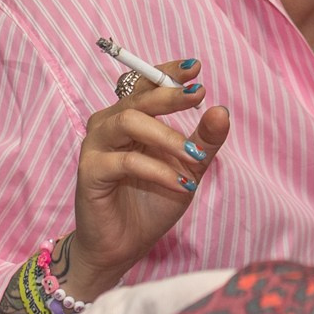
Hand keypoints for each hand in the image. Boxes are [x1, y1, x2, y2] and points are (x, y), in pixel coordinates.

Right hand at [68, 57, 229, 298]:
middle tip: (199, 95)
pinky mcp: (90, 172)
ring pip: (129, 122)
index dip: (168, 73)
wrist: (122, 244)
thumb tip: (222, 110)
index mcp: (130, 117)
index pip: (147, 84)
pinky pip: (126, 162)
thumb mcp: (187, 168)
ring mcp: (96, 146)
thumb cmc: (151, 201)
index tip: (196, 68)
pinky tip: (182, 184)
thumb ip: (204, 141)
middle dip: (170, 95)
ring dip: (167, 136)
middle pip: (138, 97)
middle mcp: (109, 125)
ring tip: (196, 157)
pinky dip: (158, 171)